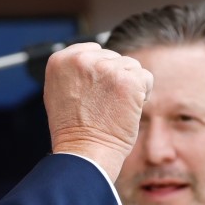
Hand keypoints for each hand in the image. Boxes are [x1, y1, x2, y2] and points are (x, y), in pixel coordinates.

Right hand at [43, 43, 152, 181]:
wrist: (85, 153)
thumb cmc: (73, 131)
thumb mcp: (59, 92)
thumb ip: (74, 71)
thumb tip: (94, 59)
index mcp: (60, 60)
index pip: (93, 51)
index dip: (99, 74)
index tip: (93, 94)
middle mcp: (81, 59)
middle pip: (113, 57)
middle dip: (114, 79)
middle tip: (103, 105)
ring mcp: (105, 68)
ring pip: (130, 66)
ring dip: (128, 86)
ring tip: (113, 108)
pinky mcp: (127, 79)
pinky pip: (145, 77)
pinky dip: (142, 94)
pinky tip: (127, 109)